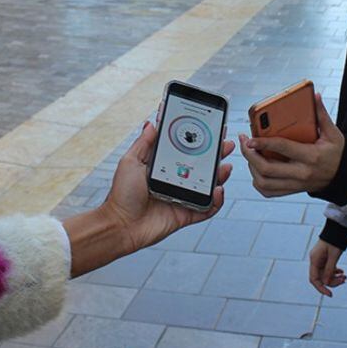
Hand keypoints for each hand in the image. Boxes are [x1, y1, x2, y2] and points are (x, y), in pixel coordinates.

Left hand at [102, 120, 233, 253]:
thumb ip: (144, 143)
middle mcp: (176, 181)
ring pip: (208, 186)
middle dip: (217, 154)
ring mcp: (182, 197)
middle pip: (202, 166)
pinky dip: (216, 201)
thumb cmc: (121, 194)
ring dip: (220, 176)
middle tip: (226, 144)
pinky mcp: (186, 214)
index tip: (210, 127)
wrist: (120, 225)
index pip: (186, 150)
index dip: (199, 140)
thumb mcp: (130, 161)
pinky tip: (217, 190)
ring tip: (225, 167)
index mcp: (164, 167)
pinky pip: (207, 208)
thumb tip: (152, 122)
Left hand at [239, 92, 343, 196]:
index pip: (282, 148)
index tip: (250, 138)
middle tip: (244, 142)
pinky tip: (255, 168)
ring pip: (264, 182)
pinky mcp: (291, 191)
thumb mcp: (333, 133)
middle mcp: (301, 173)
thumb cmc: (337, 152)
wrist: (345, 176)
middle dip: (249, 155)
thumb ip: (321, 115)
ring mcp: (295, 185)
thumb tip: (314, 96)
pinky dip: (257, 181)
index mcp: (311, 157)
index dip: (263, 143)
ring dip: (251, 168)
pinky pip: (268, 191)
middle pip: (267, 169)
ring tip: (249, 153)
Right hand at [309, 240, 345, 296]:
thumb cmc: (334, 240)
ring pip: (326, 274)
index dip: (321, 288)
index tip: (330, 294)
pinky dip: (335, 272)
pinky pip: (328, 269)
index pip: (314, 279)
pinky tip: (342, 272)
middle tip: (344, 280)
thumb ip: (329, 270)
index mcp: (314, 260)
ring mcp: (320, 260)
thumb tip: (326, 283)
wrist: (337, 229)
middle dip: (332, 281)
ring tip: (345, 277)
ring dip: (335, 278)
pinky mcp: (325, 259)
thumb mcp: (333, 256)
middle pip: (321, 278)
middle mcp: (315, 261)